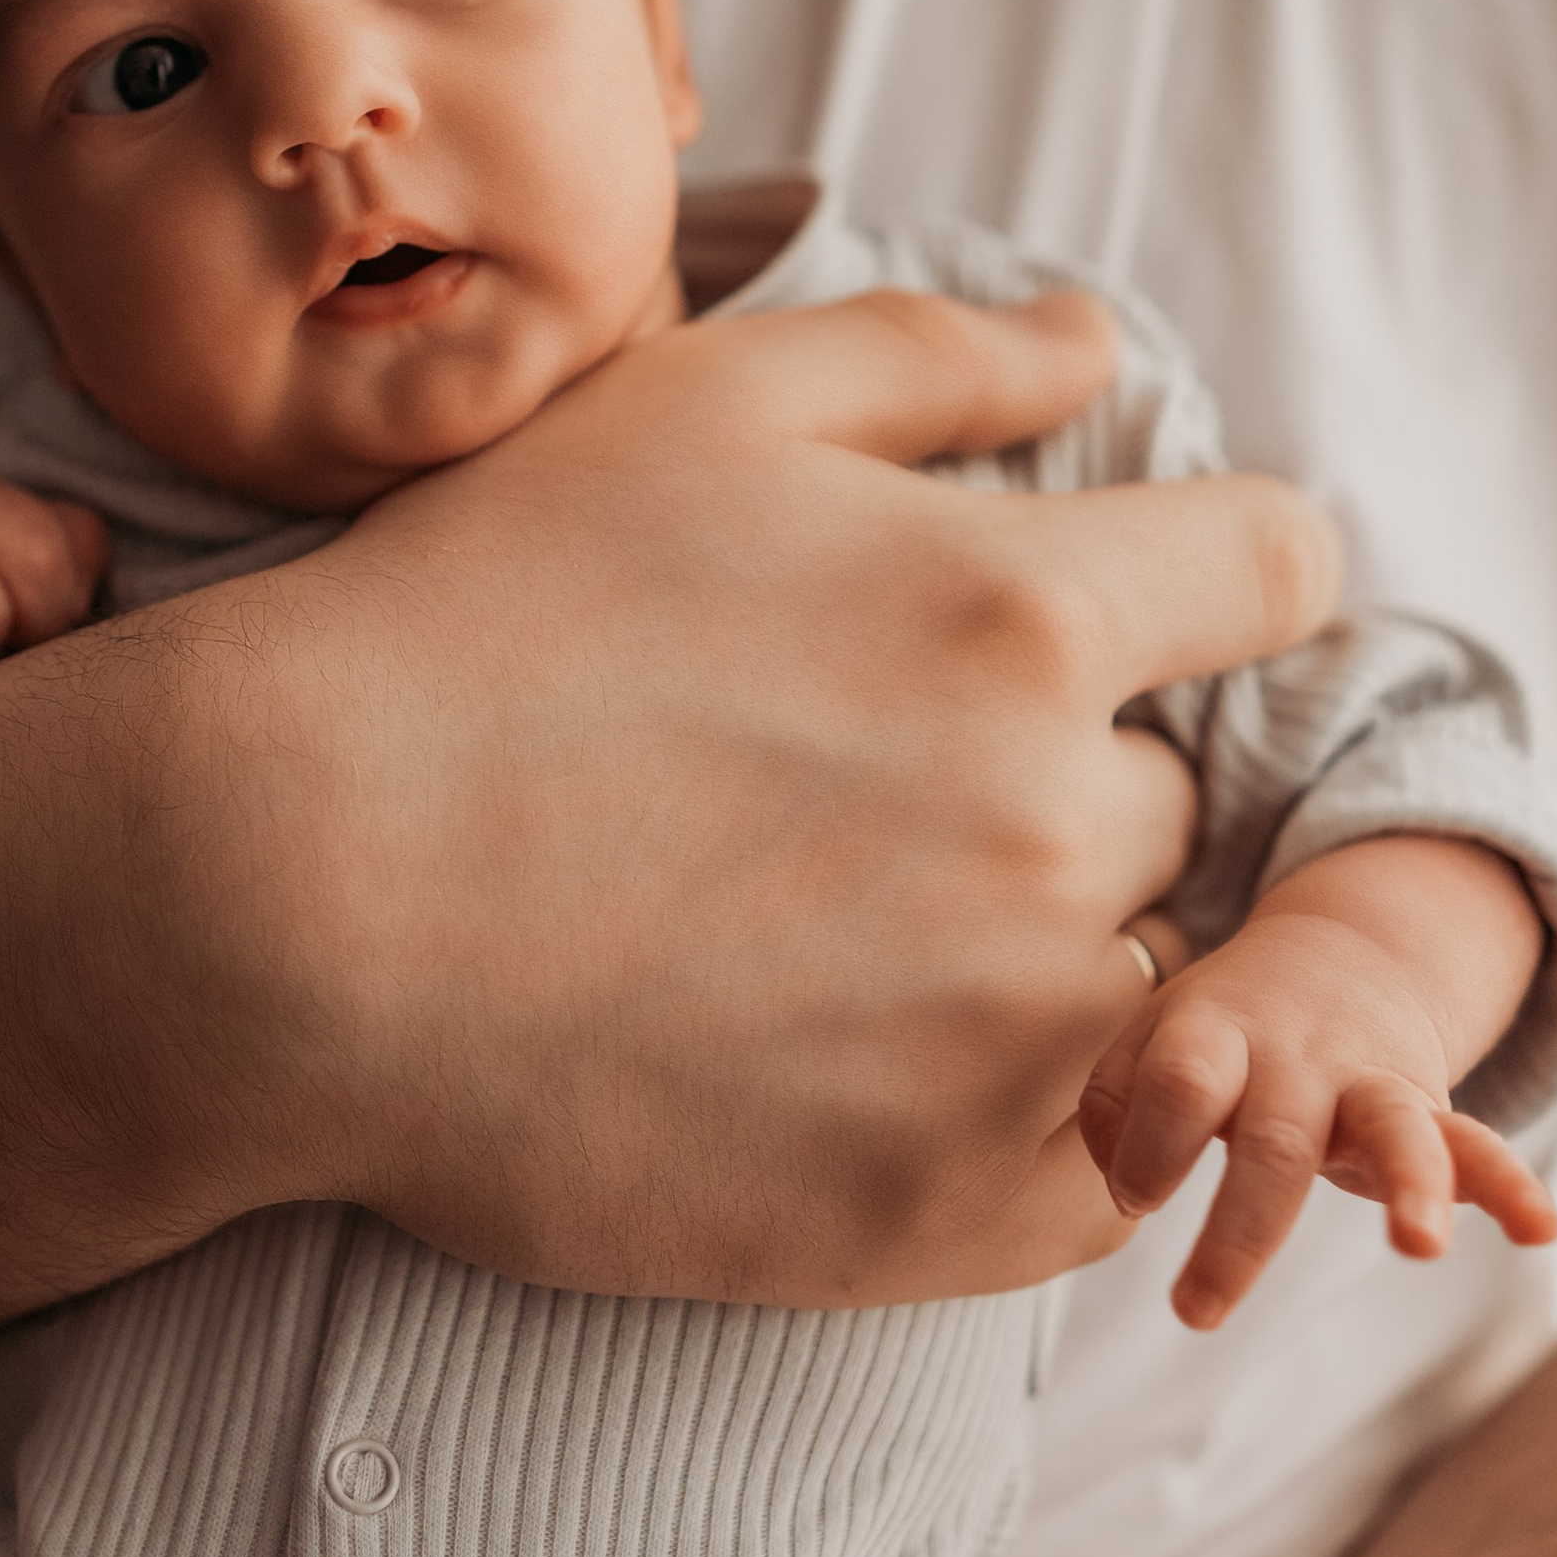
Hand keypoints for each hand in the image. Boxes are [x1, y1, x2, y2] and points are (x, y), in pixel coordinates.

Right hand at [200, 284, 1343, 1306]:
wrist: (280, 895)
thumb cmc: (474, 620)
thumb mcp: (697, 410)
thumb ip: (936, 357)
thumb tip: (1109, 344)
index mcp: (1017, 607)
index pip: (1277, 570)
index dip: (1219, 576)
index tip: (1145, 607)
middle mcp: (1047, 816)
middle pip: (1168, 788)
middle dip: (1054, 775)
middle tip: (848, 792)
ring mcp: (1006, 1033)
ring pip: (1136, 971)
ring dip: (1037, 950)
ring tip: (825, 935)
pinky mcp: (945, 1211)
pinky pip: (1097, 1159)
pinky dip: (1021, 1114)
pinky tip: (855, 1058)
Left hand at [1079, 837, 1556, 1328]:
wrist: (1342, 953)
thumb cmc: (1220, 1029)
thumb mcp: (1151, 1038)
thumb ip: (1113, 1105)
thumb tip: (1123, 1188)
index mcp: (1217, 1033)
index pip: (1181, 1083)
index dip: (1151, 1145)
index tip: (1136, 1196)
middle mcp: (1297, 1057)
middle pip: (1275, 1140)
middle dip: (1240, 1231)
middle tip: (1195, 1312)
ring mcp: (1372, 1083)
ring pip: (1396, 1128)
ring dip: (1412, 1187)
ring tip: (1421, 1248)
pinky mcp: (1431, 1110)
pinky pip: (1477, 1146)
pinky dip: (1511, 1186)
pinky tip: (1542, 1227)